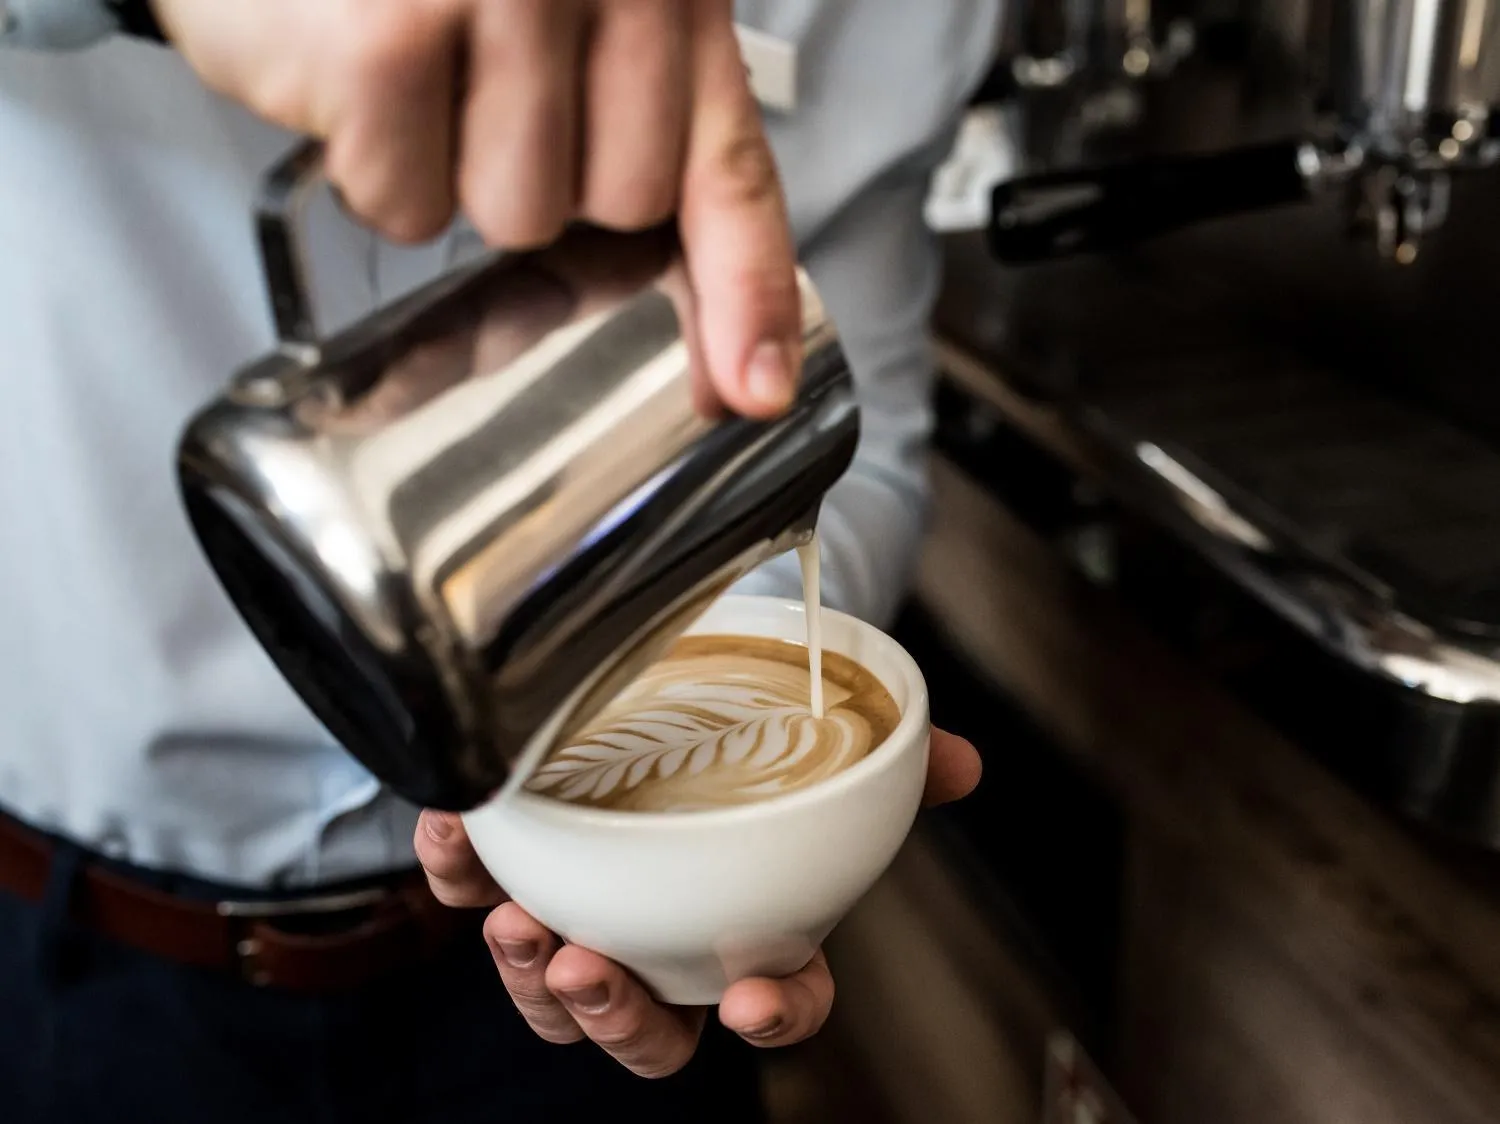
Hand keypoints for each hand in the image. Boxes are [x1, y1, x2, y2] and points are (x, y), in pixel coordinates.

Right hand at [151, 0, 800, 416]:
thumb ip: (660, 159)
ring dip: (455, 174)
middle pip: (623, 205)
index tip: (757, 387)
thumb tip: (735, 364)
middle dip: (550, 178)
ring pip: (517, 217)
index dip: (749, 290)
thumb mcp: (579, 38)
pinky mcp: (389, 38)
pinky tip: (359, 84)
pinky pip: (411, 207)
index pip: (733, 168)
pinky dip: (373, 169)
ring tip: (417, 75)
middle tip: (485, 88)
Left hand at [414, 729, 981, 1076]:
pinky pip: (461, 894)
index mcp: (745, 929)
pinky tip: (454, 828)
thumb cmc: (733, 750)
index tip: (749, 1004)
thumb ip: (882, 763)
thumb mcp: (810, 748)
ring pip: (551, 994)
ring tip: (515, 923)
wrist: (649, 704)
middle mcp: (658, 943)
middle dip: (617, 1018)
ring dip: (528, 976)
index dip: (773, 1013)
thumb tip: (961, 762)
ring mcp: (579, 914)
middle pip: (647, 1030)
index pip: (780, 998)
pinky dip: (453, 870)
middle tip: (588, 969)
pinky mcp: (501, 872)